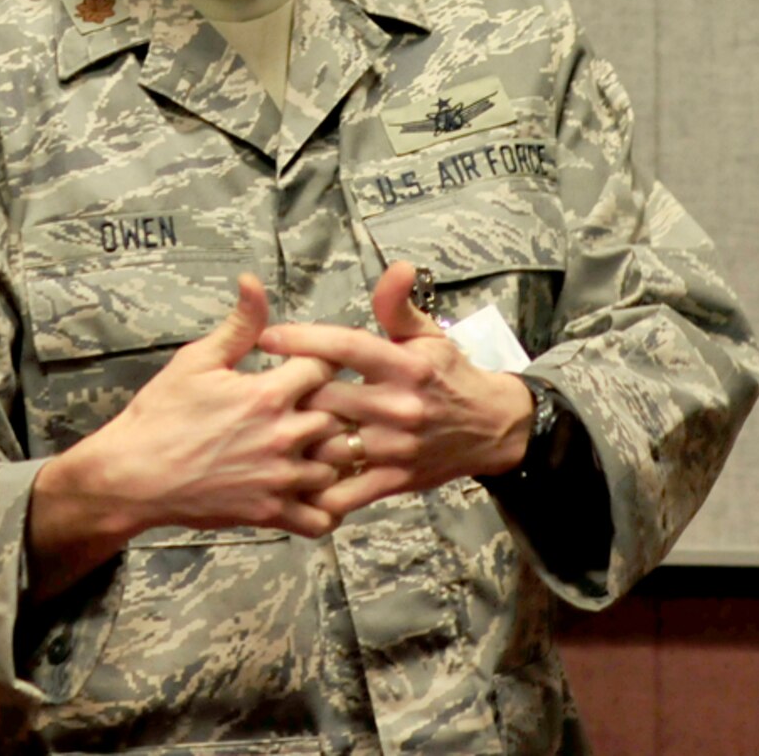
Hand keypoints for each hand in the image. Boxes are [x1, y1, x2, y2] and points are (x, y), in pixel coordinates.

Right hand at [27, 274, 347, 598]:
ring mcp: (279, 479)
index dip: (329, 360)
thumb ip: (240, 323)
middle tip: (329, 405)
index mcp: (269, 393)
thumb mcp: (197, 359)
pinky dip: (328, 507)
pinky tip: (317, 490)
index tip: (320, 364)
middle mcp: (283, 436)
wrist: (131, 476)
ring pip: (341, 466)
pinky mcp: (270, 513)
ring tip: (325, 446)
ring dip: (337, 456)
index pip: (331, 364)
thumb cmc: (161, 415)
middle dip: (341, 407)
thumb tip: (254, 280)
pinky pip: (322, 518)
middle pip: (345, 415)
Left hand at [257, 262, 536, 514]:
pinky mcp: (395, 481)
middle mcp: (400, 405)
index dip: (303, 340)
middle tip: (268, 391)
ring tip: (276, 432)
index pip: (347, 346)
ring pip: (327, 445)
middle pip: (325, 397)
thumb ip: (399, 306)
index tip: (266, 338)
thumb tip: (397, 266)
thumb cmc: (450, 376)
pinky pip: (344, 492)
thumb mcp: (429, 335)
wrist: (492, 427)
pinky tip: (298, 477)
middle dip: (293, 393)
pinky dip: (316, 488)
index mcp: (406, 365)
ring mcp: (396, 447)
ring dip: (300, 439)